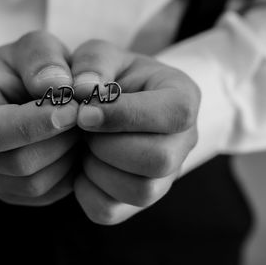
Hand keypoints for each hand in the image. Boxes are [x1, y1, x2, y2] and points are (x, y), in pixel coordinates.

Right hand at [0, 31, 79, 205]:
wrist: (25, 89)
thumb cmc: (27, 65)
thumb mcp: (34, 45)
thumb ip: (43, 58)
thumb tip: (56, 88)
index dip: (34, 124)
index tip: (73, 108)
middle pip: (17, 163)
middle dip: (60, 139)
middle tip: (86, 116)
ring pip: (35, 185)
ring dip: (69, 156)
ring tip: (82, 127)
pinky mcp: (11, 193)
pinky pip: (47, 196)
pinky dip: (70, 173)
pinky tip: (76, 144)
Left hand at [71, 40, 199, 224]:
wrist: (102, 103)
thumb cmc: (106, 74)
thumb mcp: (99, 54)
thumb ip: (92, 63)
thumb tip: (83, 90)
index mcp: (183, 98)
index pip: (173, 114)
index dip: (124, 116)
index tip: (85, 111)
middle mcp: (183, 141)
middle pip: (159, 160)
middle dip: (108, 145)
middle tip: (84, 129)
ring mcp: (165, 176)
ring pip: (140, 191)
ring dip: (97, 168)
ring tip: (85, 145)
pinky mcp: (137, 200)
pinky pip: (109, 211)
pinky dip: (85, 190)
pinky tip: (82, 164)